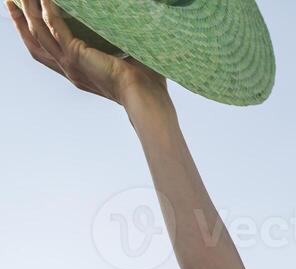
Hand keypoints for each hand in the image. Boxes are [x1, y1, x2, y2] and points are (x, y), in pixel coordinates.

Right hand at [9, 0, 165, 104]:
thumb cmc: (145, 81)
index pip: (46, 52)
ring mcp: (70, 64)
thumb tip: (121, 26)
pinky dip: (49, 10)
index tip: (25, 16)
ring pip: (38, 33)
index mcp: (78, 73)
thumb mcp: (121, 60)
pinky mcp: (76, 55)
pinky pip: (55, 27)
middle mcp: (69, 70)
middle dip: (19, 20)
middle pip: (33, 42)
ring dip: (28, 12)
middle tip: (10, 1)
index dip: (32, 34)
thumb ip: (114, 45)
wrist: (146, 96)